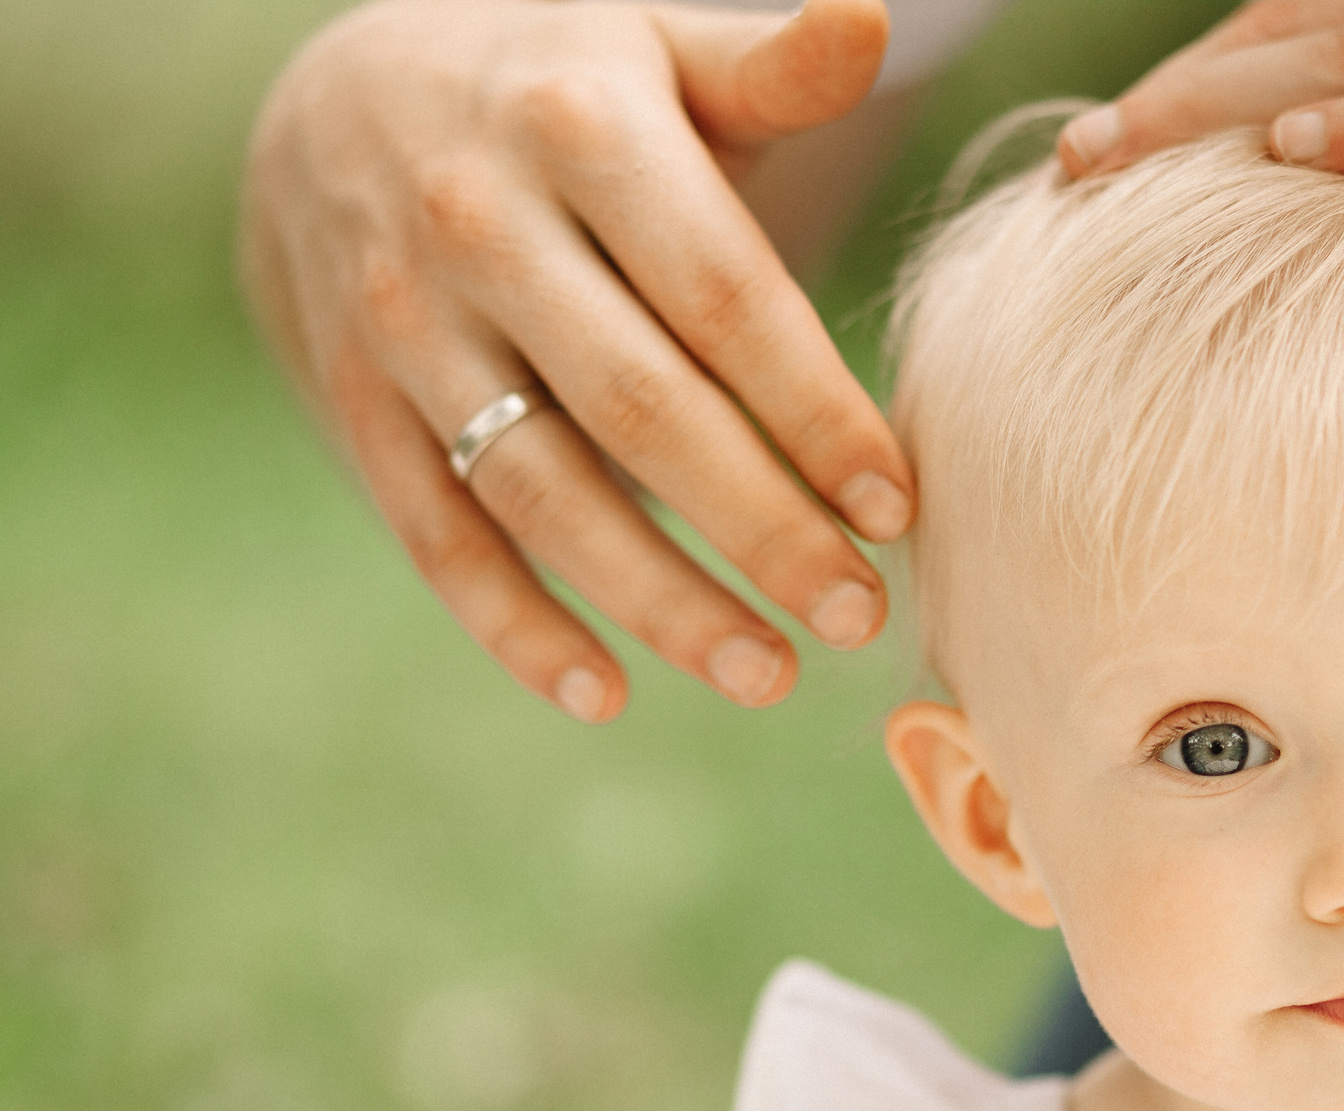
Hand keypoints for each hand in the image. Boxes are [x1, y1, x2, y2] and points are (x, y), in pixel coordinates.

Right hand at [242, 0, 913, 720]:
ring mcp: (404, 325)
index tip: (897, 506)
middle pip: (642, 409)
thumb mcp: (654, 51)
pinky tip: (605, 694)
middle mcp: (479, 227)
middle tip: (859, 616)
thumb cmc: (559, 90)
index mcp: (580, 129)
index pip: (724, 296)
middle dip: (760, 528)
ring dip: (658, 600)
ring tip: (767, 676)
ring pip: (542, 490)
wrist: (331, 96)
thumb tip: (876, 24)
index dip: (815, 411)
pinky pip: (438, 535)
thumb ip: (769, 65)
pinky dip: (515, 625)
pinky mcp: (354, 404)